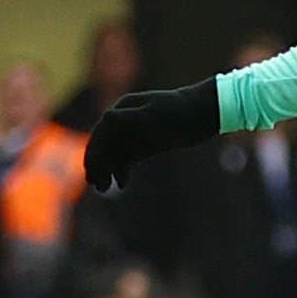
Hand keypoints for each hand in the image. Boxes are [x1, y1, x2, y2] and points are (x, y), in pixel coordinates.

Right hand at [83, 81, 220, 194]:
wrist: (205, 112)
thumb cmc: (180, 112)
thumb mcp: (156, 115)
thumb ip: (131, 118)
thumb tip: (106, 117)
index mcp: (124, 109)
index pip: (102, 131)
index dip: (94, 151)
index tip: (90, 169)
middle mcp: (126, 120)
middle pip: (106, 144)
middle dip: (99, 164)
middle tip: (95, 184)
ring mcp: (136, 133)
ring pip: (115, 154)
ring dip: (108, 170)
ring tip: (104, 188)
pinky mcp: (146, 144)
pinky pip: (128, 159)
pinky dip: (122, 171)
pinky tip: (122, 184)